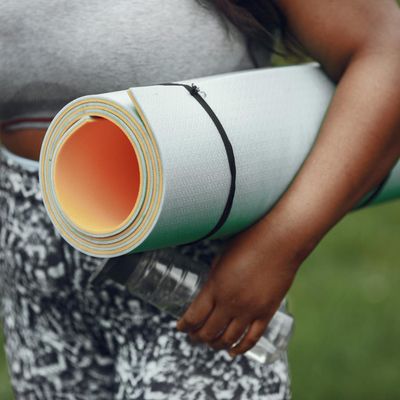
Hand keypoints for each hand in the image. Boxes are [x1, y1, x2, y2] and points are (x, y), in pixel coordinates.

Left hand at [176, 217, 305, 357]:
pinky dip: (240, 349)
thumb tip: (208, 294)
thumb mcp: (221, 259)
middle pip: (208, 331)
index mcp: (215, 287)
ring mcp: (249, 310)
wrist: (279, 241)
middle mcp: (230, 303)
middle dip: (197, 337)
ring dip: (215, 345)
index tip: (180, 328)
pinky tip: (232, 352)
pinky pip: (251, 339)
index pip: (194, 316)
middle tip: (193, 336)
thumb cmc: (247, 242)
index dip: (184, 326)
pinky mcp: (266, 313)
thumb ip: (214, 280)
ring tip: (211, 344)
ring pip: (228, 339)